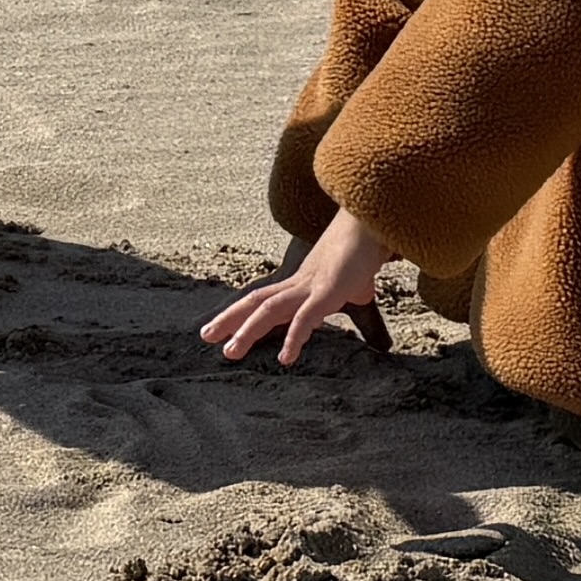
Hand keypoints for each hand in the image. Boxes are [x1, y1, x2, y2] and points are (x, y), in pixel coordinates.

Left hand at [199, 211, 392, 367]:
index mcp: (303, 281)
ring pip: (269, 309)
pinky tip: (284, 359)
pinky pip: (304, 318)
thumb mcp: (356, 278)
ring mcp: (311, 285)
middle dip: (230, 319)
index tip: (221, 328)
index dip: (241, 313)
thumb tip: (360, 294)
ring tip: (229, 352)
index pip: (264, 298)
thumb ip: (354, 290)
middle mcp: (300, 282)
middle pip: (256, 300)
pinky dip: (292, 339)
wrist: (375, 221)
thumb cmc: (366, 246)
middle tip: (205, 336)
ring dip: (247, 330)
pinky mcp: (328, 290)